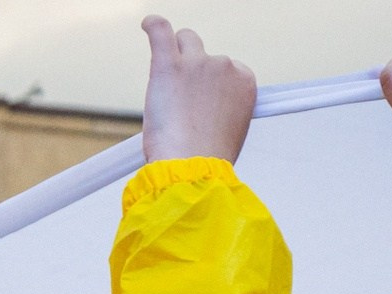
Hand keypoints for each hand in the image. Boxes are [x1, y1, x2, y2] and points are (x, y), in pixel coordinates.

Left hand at [139, 18, 254, 164]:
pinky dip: (153, 26)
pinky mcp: (168, 65)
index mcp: (244, 81)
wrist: (192, 169)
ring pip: (184, 41)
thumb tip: (202, 103)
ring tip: (167, 88)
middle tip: (182, 104)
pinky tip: (147, 25)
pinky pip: (160, 30)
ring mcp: (196, 63)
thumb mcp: (229, 130)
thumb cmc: (207, 158)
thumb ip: (221, 106)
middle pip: (204, 54)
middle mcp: (224, 66)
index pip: (226, 68)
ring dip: (176, 57)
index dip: (210, 85)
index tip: (203, 106)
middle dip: (193, 72)